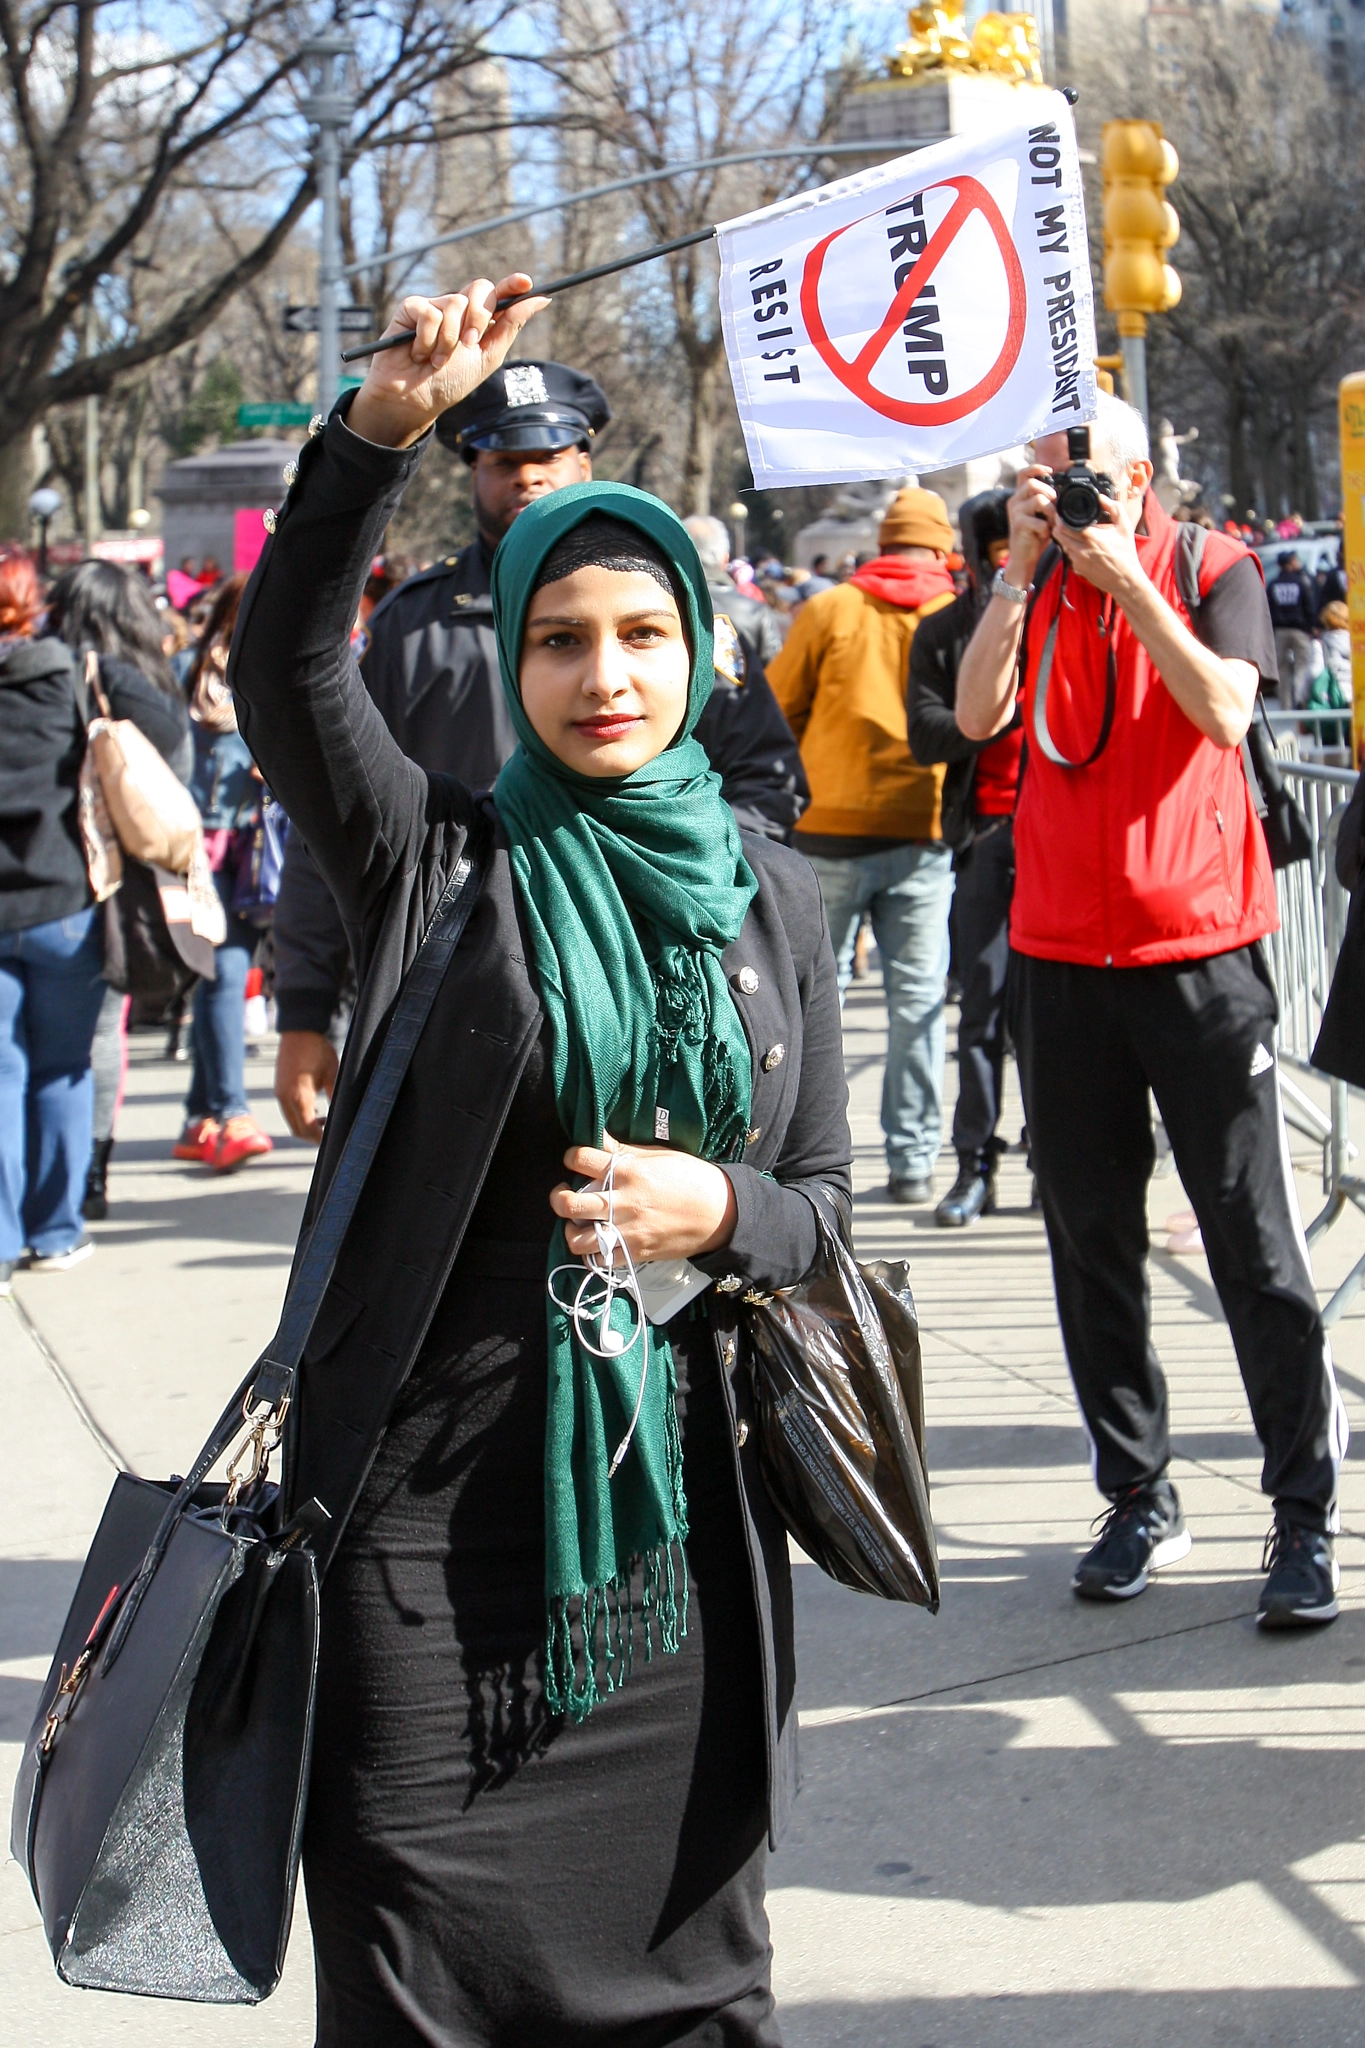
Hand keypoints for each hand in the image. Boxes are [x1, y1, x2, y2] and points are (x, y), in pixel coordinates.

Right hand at [274, 1029, 337, 1143]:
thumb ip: (335, 1097)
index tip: (333, 1140)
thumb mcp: (333, 1074)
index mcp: (299, 1097)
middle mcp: (285, 1098)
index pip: (308, 1130)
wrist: (299, 1030)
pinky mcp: (278, 1089)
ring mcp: (279, 1094)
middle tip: (330, 1134)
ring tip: (323, 1121)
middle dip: (313, 1137)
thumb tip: (343, 1115)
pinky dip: (300, 1116)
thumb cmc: (318, 1049)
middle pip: (297, 1130)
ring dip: (306, 1126)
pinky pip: (288, 1111)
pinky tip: (314, 1110)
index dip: (321, 1139)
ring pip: (291, 1122)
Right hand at [346, 274, 548, 449]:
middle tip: (469, 344)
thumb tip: (542, 299)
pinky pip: (428, 312)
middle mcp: (458, 309)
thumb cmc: (449, 383)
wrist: (414, 400)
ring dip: (448, 340)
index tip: (526, 282)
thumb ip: (510, 326)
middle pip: (479, 288)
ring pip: (454, 303)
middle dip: (479, 316)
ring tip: (437, 360)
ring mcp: (435, 306)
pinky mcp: (411, 308)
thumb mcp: (487, 358)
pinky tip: (419, 354)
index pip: (498, 294)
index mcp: (478, 320)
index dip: (512, 284)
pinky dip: (427, 340)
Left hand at [551, 1133, 737, 1264]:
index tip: (574, 1160)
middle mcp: (623, 1201)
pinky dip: (592, 1253)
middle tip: (564, 1193)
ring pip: (578, 1238)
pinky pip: (600, 1260)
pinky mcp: (636, 1252)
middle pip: (569, 1203)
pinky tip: (596, 1242)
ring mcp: (628, 1230)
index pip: (580, 1158)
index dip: (571, 1156)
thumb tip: (599, 1138)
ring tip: (578, 1224)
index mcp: (629, 1170)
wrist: (721, 1212)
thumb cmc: (692, 1178)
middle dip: (559, 1197)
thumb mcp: (658, 1155)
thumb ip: (624, 1150)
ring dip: (571, 1230)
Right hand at [1002, 464, 1056, 587]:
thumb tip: (1062, 492)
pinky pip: (1039, 520)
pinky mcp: (1018, 525)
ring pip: (1038, 499)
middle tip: (1055, 508)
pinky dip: (1046, 528)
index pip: (1024, 473)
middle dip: (1049, 493)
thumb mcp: (1042, 515)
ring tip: (1052, 522)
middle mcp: (1014, 501)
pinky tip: (1045, 535)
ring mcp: (1015, 513)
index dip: (1037, 468)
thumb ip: (1047, 501)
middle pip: (1033, 483)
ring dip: (1050, 511)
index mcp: (1019, 496)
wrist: (1023, 559)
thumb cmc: (1035, 536)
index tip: (1050, 470)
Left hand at [1051, 497, 1143, 600]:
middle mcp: (1081, 549)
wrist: (1125, 580)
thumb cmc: (1126, 554)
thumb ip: (1115, 509)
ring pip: (1062, 544)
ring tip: (1070, 531)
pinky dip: (1070, 548)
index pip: (1064, 526)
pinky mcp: (1077, 569)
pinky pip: (1068, 555)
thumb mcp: (1125, 528)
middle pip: (1058, 534)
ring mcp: (1077, 561)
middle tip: (1063, 520)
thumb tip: (1102, 498)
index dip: (1060, 518)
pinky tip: (1079, 545)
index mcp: (1091, 537)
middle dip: (1058, 526)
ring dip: (1063, 537)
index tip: (1062, 513)